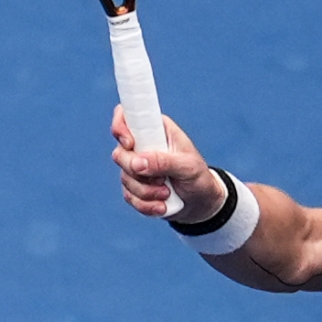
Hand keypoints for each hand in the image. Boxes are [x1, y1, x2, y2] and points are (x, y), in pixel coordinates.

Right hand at [111, 106, 225, 220]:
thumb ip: (163, 162)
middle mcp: (142, 145)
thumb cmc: (198, 177)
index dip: (121, 127)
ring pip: (125, 178)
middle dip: (137, 171)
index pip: (127, 116)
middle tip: (159, 179)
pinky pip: (129, 196)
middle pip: (119, 153)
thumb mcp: (188, 166)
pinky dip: (146, 204)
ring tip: (167, 192)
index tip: (130, 144)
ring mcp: (136, 167)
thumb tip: (137, 163)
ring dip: (147, 191)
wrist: (201, 203)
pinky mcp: (135, 187)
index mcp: (156, 129)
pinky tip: (162, 205)